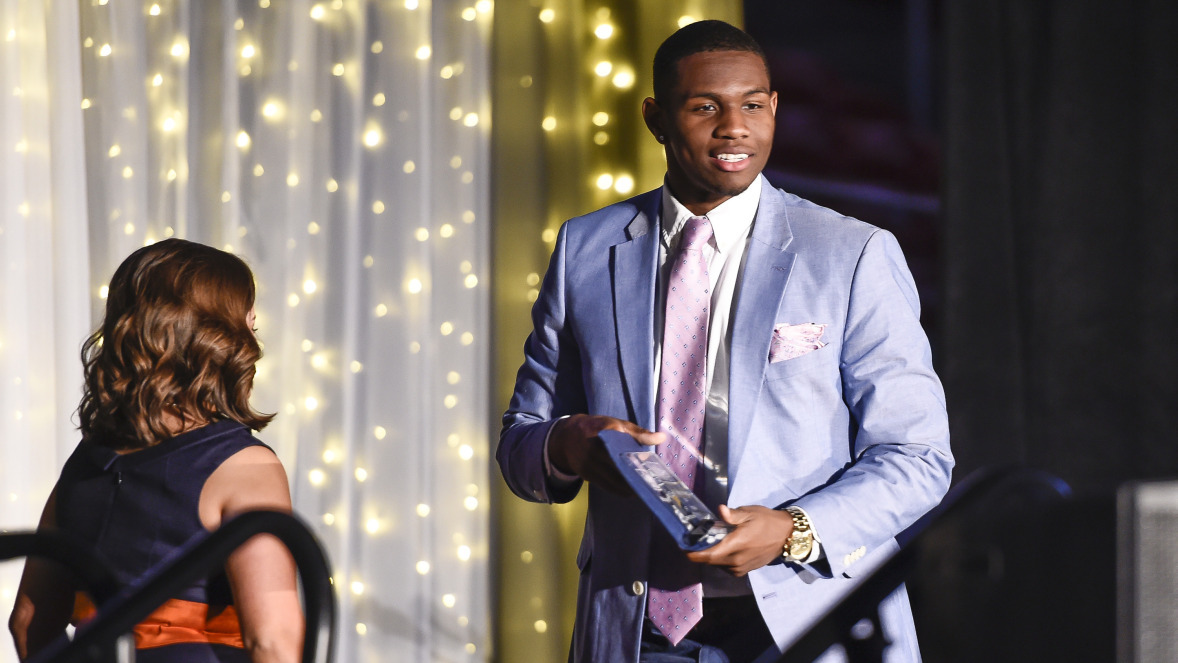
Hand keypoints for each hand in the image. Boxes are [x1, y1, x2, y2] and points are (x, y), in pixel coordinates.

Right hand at [547, 414, 664, 495]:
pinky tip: (630, 491)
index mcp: (604, 432)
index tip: (649, 468)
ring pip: (612, 481)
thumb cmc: (598, 428)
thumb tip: (661, 438)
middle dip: (634, 478)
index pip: (623, 448)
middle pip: (619, 468)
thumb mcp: (617, 424)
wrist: (567, 437)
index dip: (636, 460)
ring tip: (644, 490)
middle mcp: (594, 450)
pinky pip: (605, 486)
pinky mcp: (586, 475)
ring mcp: (588, 464)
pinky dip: (618, 489)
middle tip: (651, 484)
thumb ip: (639, 433)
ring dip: (628, 487)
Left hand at [686, 505, 792, 575]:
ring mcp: (741, 568)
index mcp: (736, 545)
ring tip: (707, 542)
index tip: (682, 547)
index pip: (708, 555)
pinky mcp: (744, 571)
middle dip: (699, 552)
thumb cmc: (767, 521)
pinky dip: (719, 559)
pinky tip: (721, 548)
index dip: (692, 554)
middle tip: (692, 540)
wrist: (787, 536)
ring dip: (710, 556)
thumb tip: (720, 510)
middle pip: (709, 561)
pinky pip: (725, 567)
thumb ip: (733, 515)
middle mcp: (736, 560)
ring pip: (717, 565)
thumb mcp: (750, 513)